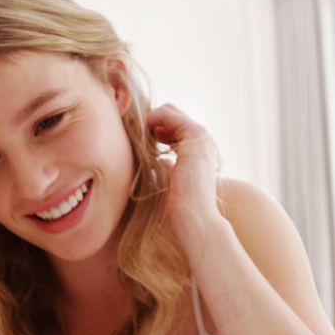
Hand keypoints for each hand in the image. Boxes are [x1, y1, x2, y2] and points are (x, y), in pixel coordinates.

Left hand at [146, 104, 224, 256]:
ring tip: (134, 133)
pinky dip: (151, 118)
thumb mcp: (172, 183)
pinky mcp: (195, 136)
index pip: (175, 128)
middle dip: (151, 121)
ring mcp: (200, 139)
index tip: (137, 142)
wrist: (194, 221)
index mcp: (199, 154)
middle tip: (132, 134)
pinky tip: (140, 133)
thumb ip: (169, 169)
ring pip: (170, 112)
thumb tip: (162, 161)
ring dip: (148, 119)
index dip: (154, 130)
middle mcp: (202, 144)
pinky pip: (169, 115)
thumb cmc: (180, 211)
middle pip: (172, 116)